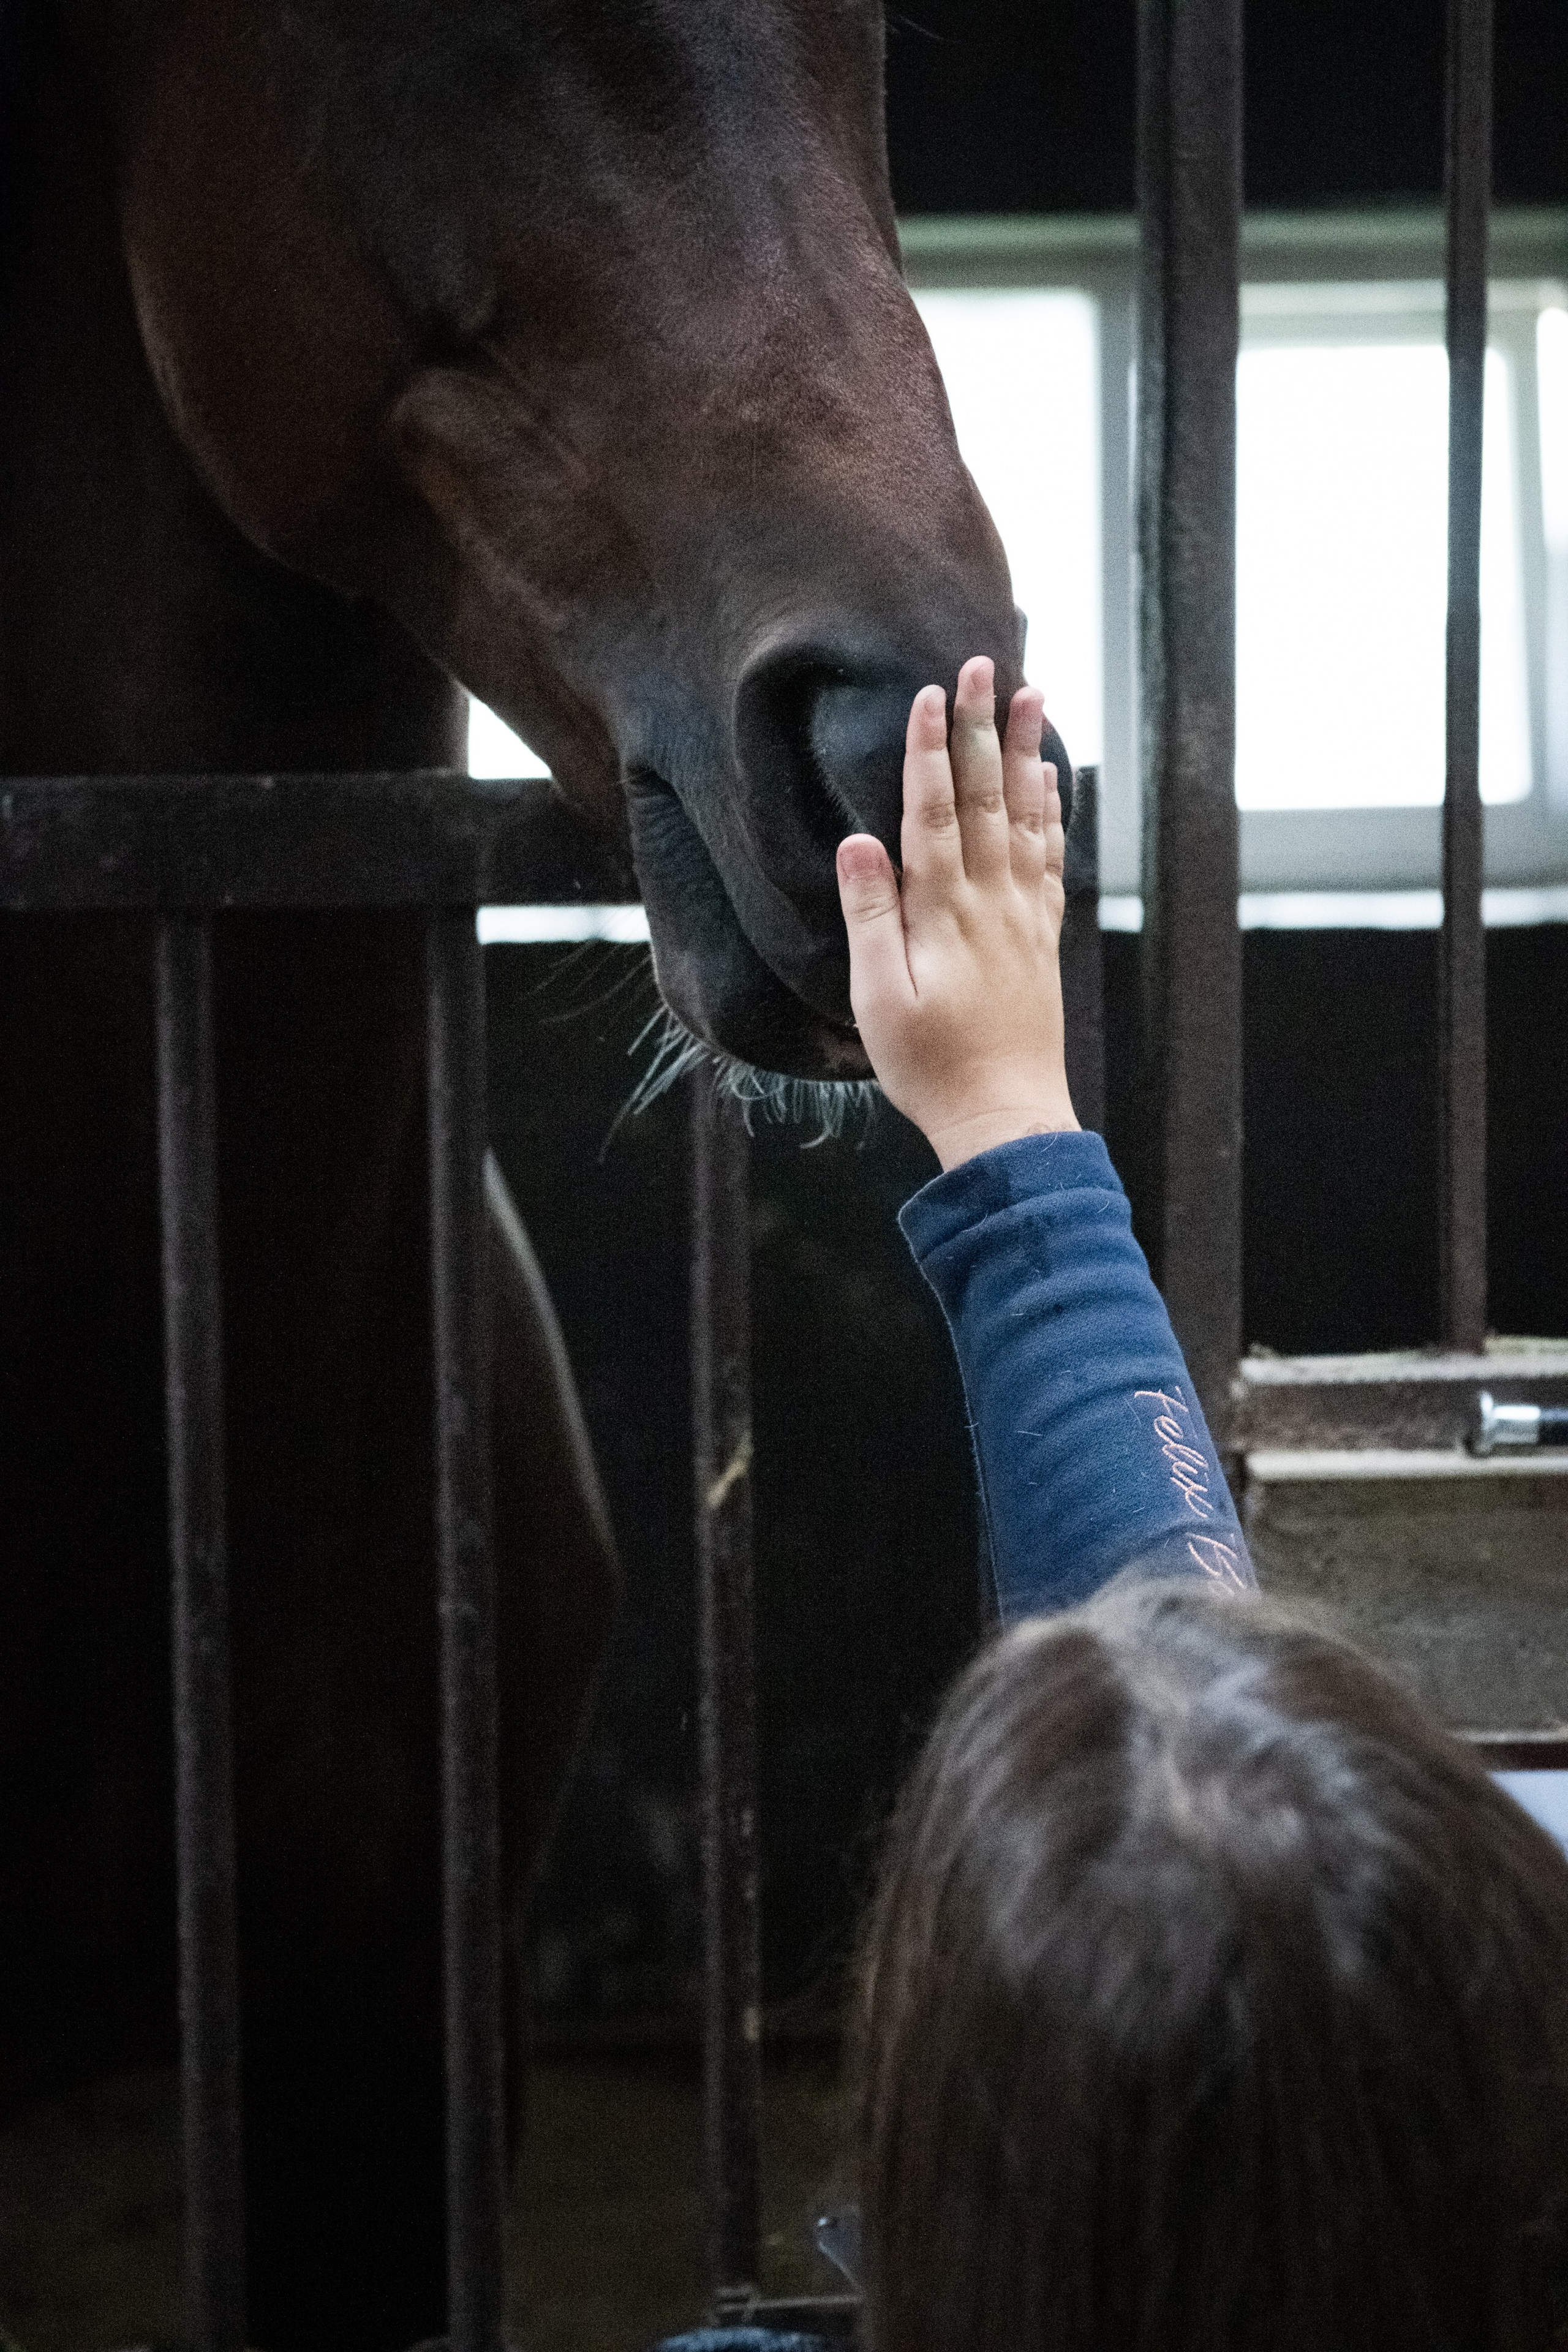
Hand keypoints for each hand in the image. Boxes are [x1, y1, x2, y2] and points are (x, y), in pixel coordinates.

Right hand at [834, 655, 1077, 1170]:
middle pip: (986, 797)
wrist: (1007, 1116)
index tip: (932, 694)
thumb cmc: (930, 1066)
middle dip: (983, 727)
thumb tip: (859, 844)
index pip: (934, 813)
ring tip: (1033, 694)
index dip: (932, 751)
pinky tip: (1052, 779)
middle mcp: (991, 902)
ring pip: (1026, 816)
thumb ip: (871, 918)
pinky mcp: (1042, 938)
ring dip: (1026, 752)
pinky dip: (1052, 810)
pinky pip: (1051, 857)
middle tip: (985, 663)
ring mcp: (1024, 917)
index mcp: (945, 913)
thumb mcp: (879, 1000)